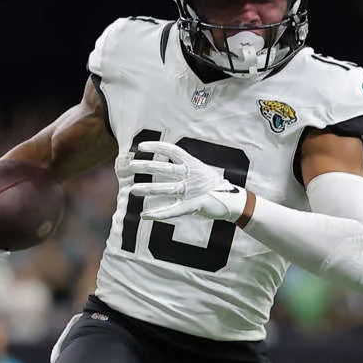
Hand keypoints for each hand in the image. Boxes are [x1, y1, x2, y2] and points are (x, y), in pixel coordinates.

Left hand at [123, 141, 246, 222]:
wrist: (232, 200)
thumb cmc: (211, 184)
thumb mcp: (198, 170)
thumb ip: (182, 166)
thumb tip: (164, 160)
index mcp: (192, 163)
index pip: (172, 150)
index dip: (156, 146)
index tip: (141, 146)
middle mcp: (190, 175)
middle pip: (165, 168)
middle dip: (146, 166)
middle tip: (130, 166)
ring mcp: (192, 191)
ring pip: (166, 189)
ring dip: (148, 189)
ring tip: (132, 190)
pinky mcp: (193, 206)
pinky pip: (173, 210)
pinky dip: (158, 214)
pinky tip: (145, 215)